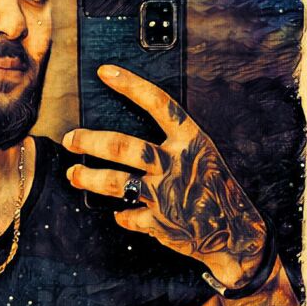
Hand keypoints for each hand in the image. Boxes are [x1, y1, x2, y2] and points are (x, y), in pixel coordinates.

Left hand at [62, 64, 266, 288]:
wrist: (236, 233)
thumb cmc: (214, 188)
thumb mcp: (202, 156)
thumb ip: (170, 145)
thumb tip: (128, 140)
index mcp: (190, 140)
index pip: (158, 104)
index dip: (130, 85)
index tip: (104, 72)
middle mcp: (176, 163)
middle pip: (122, 146)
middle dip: (90, 141)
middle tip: (70, 139)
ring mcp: (166, 193)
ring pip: (116, 181)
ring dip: (89, 178)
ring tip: (73, 174)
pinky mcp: (159, 221)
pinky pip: (128, 216)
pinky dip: (122, 215)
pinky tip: (119, 213)